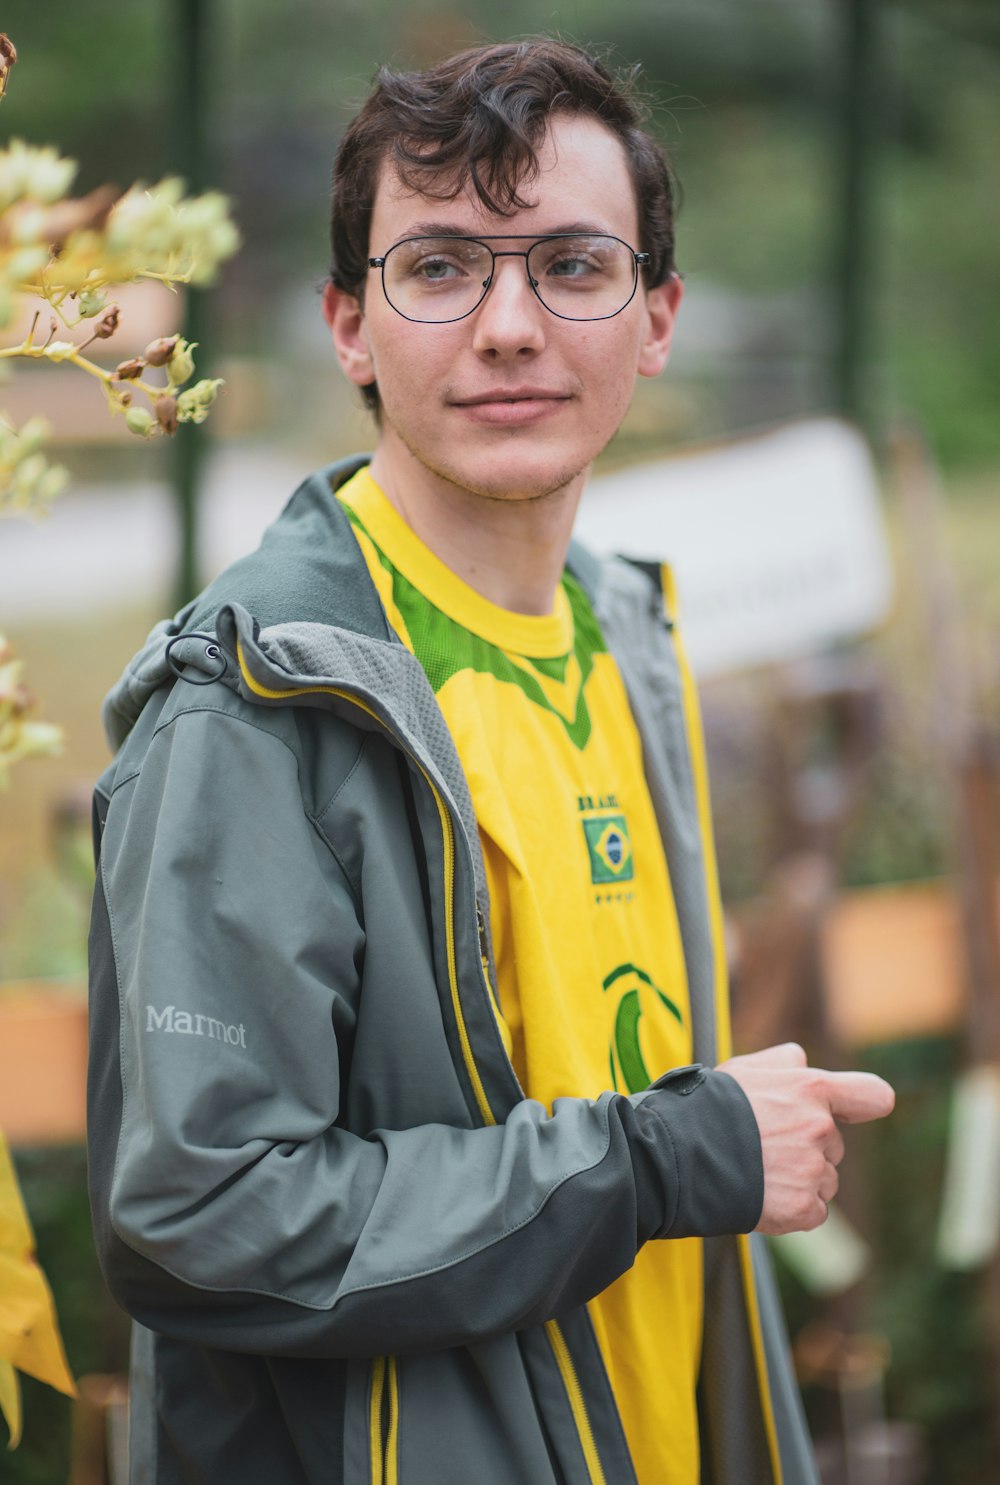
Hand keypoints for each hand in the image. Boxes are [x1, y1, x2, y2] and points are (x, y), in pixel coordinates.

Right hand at [716, 1042, 894, 1235]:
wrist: (677, 1155)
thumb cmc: (708, 1107)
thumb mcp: (744, 1069)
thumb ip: (783, 1063)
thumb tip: (803, 1063)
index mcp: (811, 1089)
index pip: (872, 1096)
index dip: (863, 1104)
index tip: (852, 1112)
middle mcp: (820, 1128)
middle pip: (833, 1145)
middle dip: (807, 1146)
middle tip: (761, 1146)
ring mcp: (813, 1170)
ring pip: (824, 1179)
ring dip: (800, 1179)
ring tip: (755, 1171)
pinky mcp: (803, 1208)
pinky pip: (813, 1211)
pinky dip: (792, 1209)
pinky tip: (761, 1195)